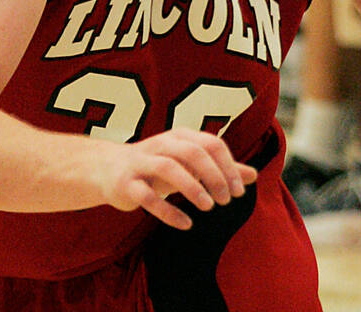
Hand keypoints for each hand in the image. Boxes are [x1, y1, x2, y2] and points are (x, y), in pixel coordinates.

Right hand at [99, 128, 258, 229]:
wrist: (108, 169)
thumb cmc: (156, 166)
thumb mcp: (189, 164)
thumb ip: (220, 169)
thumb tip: (253, 176)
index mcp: (180, 136)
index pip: (211, 144)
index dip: (228, 167)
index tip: (238, 192)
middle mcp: (161, 144)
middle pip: (193, 152)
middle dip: (214, 176)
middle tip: (227, 200)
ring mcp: (141, 162)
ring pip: (168, 168)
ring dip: (192, 187)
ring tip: (209, 207)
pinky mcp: (127, 183)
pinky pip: (147, 196)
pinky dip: (168, 211)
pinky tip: (186, 223)